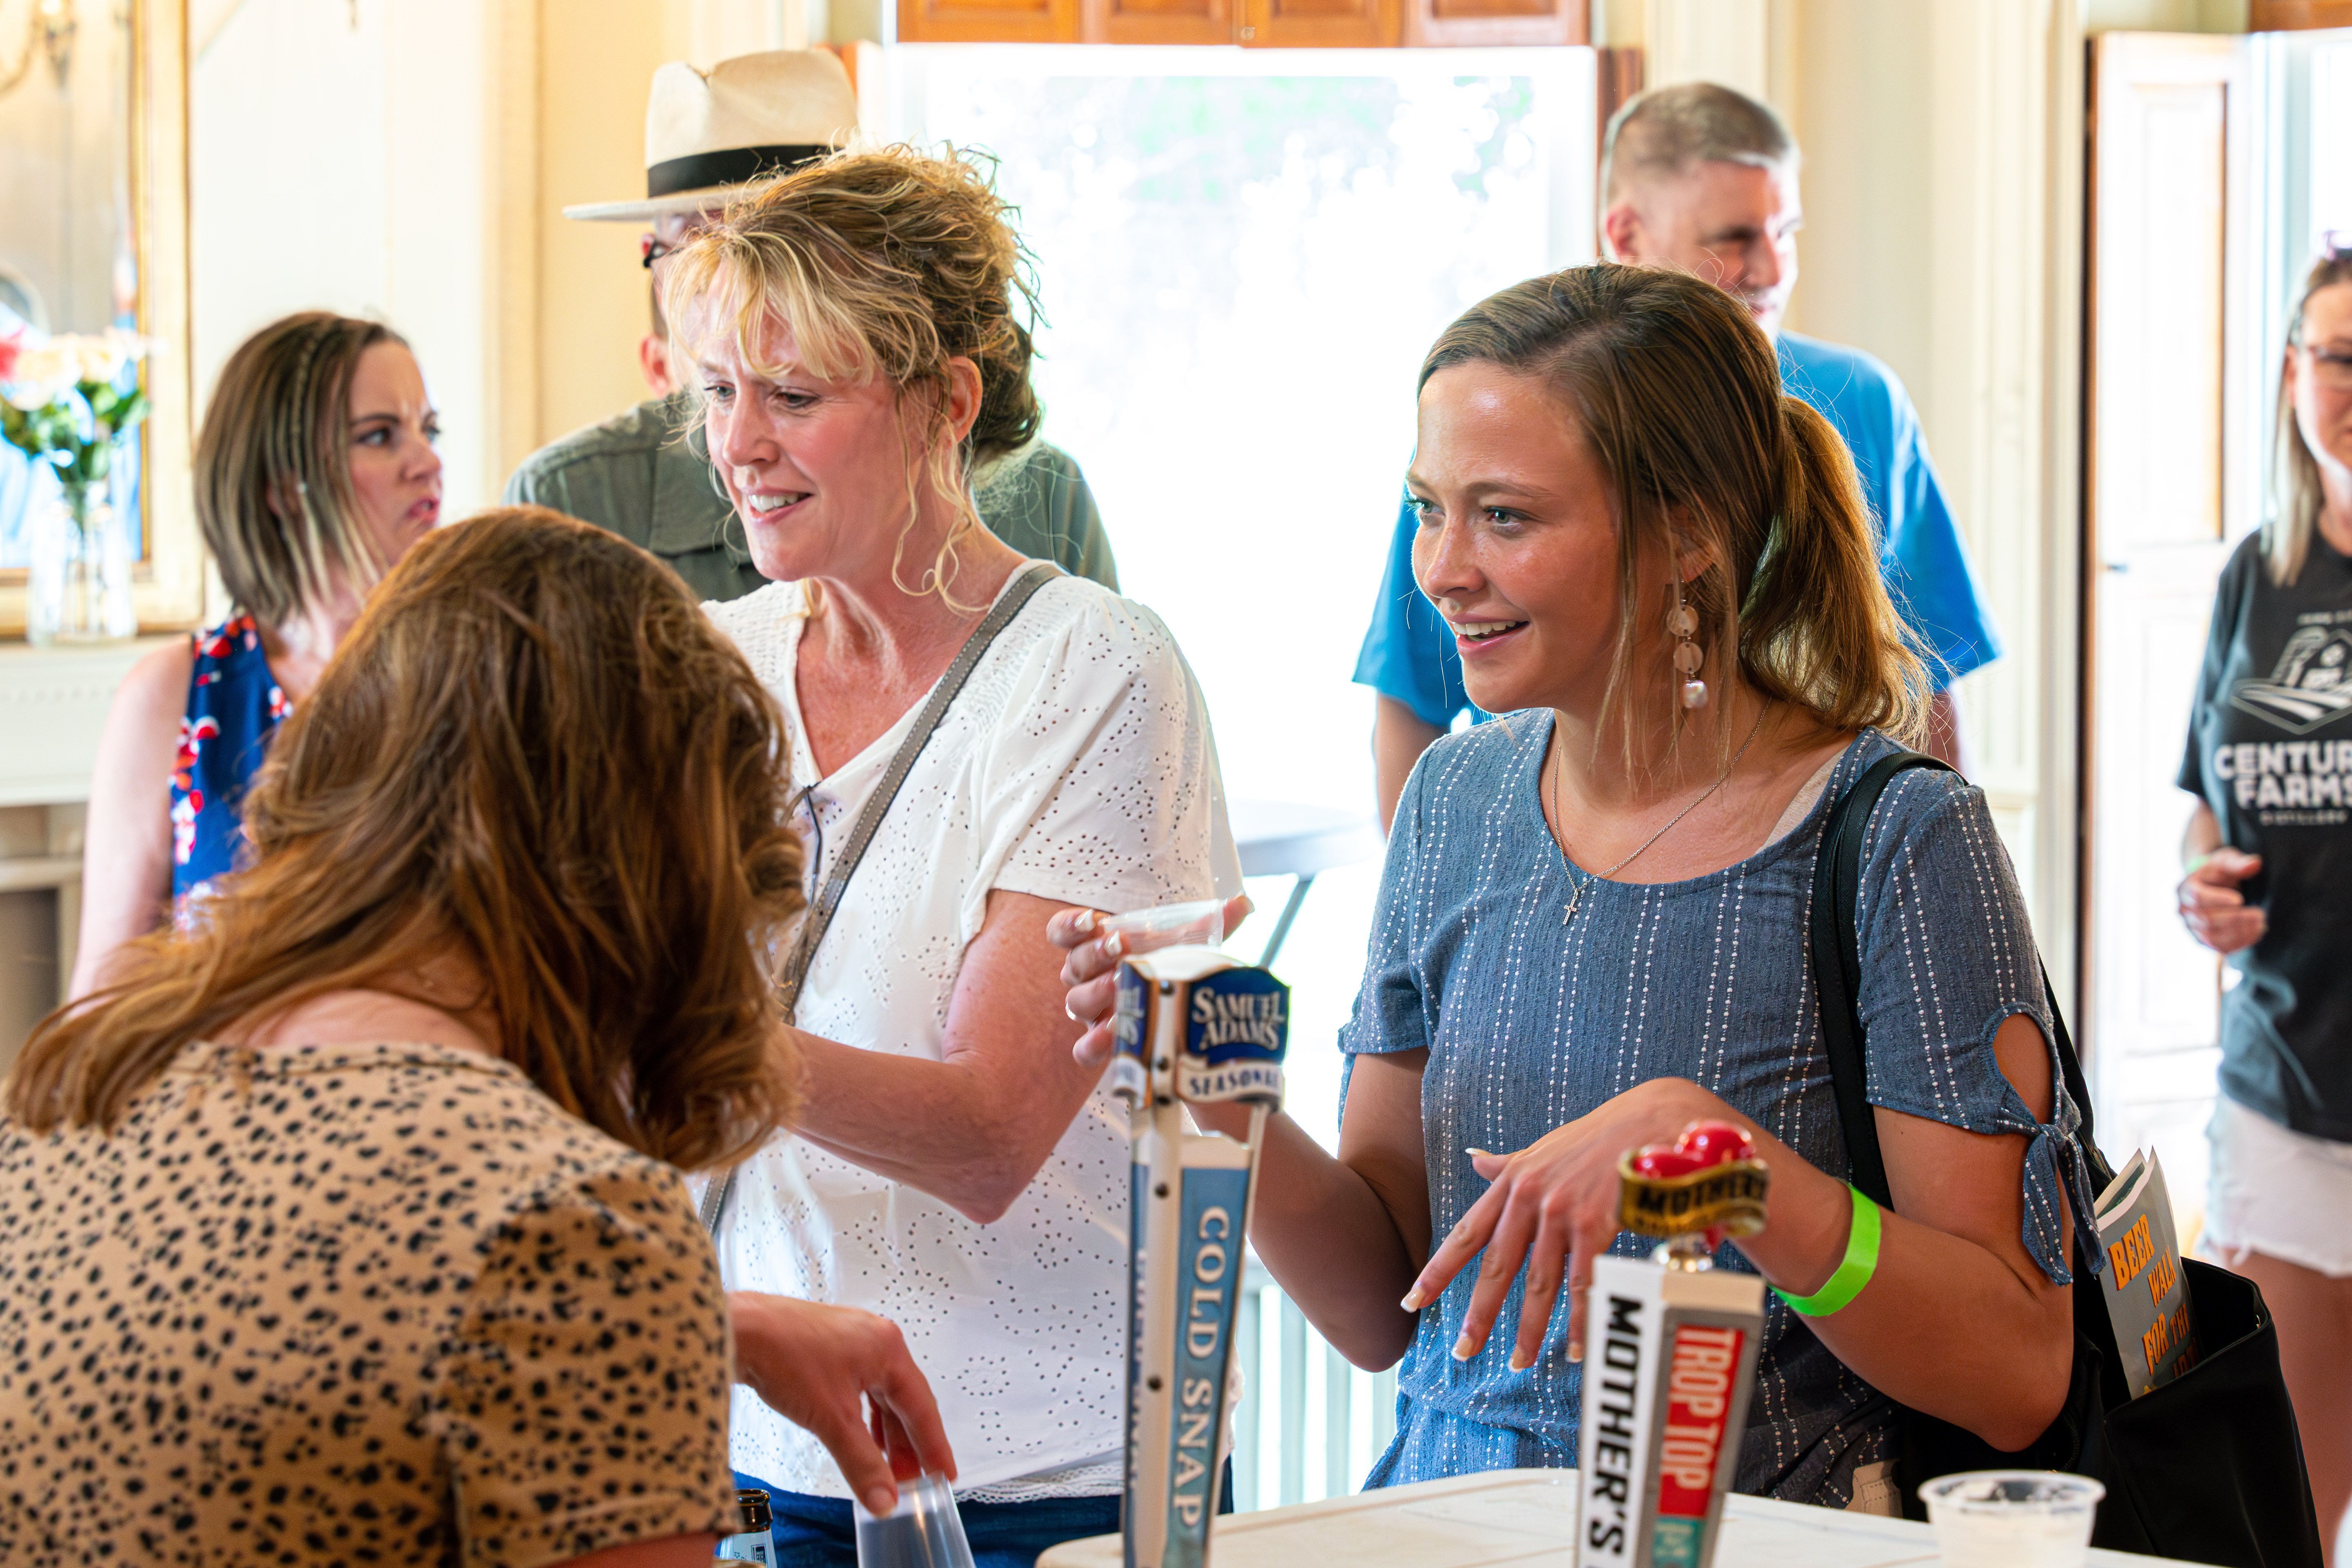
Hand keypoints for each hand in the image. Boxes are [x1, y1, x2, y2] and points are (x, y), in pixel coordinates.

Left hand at [727, 1292, 955, 1513]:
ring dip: (884, 1433)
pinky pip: (858, 1386)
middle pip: (902, 1400)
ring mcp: (850, 1340)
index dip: (934, 1445)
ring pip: (878, 1394)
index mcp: (887, 1348)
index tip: (944, 1473)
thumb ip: (862, 1462)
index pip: (921, 1406)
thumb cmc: (784, 1355)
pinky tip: (859, 1437)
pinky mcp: (828, 1347)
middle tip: (912, 1480)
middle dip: (907, 1444)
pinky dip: (863, 1417)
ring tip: (886, 1467)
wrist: (739, 1330)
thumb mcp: (831, 1418)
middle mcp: (874, 1338)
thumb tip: (884, 1498)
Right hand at [1047, 894, 1252, 1069]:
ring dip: (1096, 992)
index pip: (1064, 932)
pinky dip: (1093, 1044)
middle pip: (1073, 965)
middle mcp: (1087, 978)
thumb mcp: (1191, 945)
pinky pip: (1082, 1050)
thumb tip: (1244, 902)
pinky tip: (1112, 1036)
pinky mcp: (1100, 1044)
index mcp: (1097, 948)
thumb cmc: (1171, 969)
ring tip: (1121, 986)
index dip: (1070, 925)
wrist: (1179, 1014)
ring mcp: (1092, 1011)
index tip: (1092, 919)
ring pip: (1075, 1002)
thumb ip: (1212, 923)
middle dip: (1094, 954)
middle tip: (1120, 946)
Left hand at [1399, 1077, 1738, 1371]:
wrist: (1642, 1123)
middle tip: (1462, 1351)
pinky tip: (1576, 1350)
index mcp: (1510, 1184)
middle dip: (1479, 1313)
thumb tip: (1474, 1161)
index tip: (1411, 1302)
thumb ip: (1505, 1165)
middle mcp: (1528, 1199)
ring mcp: (1561, 1213)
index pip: (1465, 1235)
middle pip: (1498, 1266)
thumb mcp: (1538, 1150)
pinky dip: (1581, 1320)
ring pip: (1540, 1283)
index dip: (1438, 1271)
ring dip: (1530, 1328)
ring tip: (1519, 1361)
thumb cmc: (1591, 1139)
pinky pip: (1585, 1283)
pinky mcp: (1596, 1225)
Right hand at [2178, 847, 2264, 953]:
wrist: (2213, 887)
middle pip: (2205, 919)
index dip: (2217, 899)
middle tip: (2259, 913)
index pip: (2197, 896)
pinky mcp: (2205, 941)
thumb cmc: (2221, 872)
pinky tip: (2258, 931)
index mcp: (2185, 888)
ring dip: (2239, 931)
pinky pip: (2220, 947)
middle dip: (2234, 918)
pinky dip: (2240, 942)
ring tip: (2262, 922)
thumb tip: (2255, 864)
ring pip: (2212, 936)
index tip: (2240, 899)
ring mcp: (2193, 928)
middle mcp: (2184, 911)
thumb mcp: (2227, 862)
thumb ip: (2238, 863)